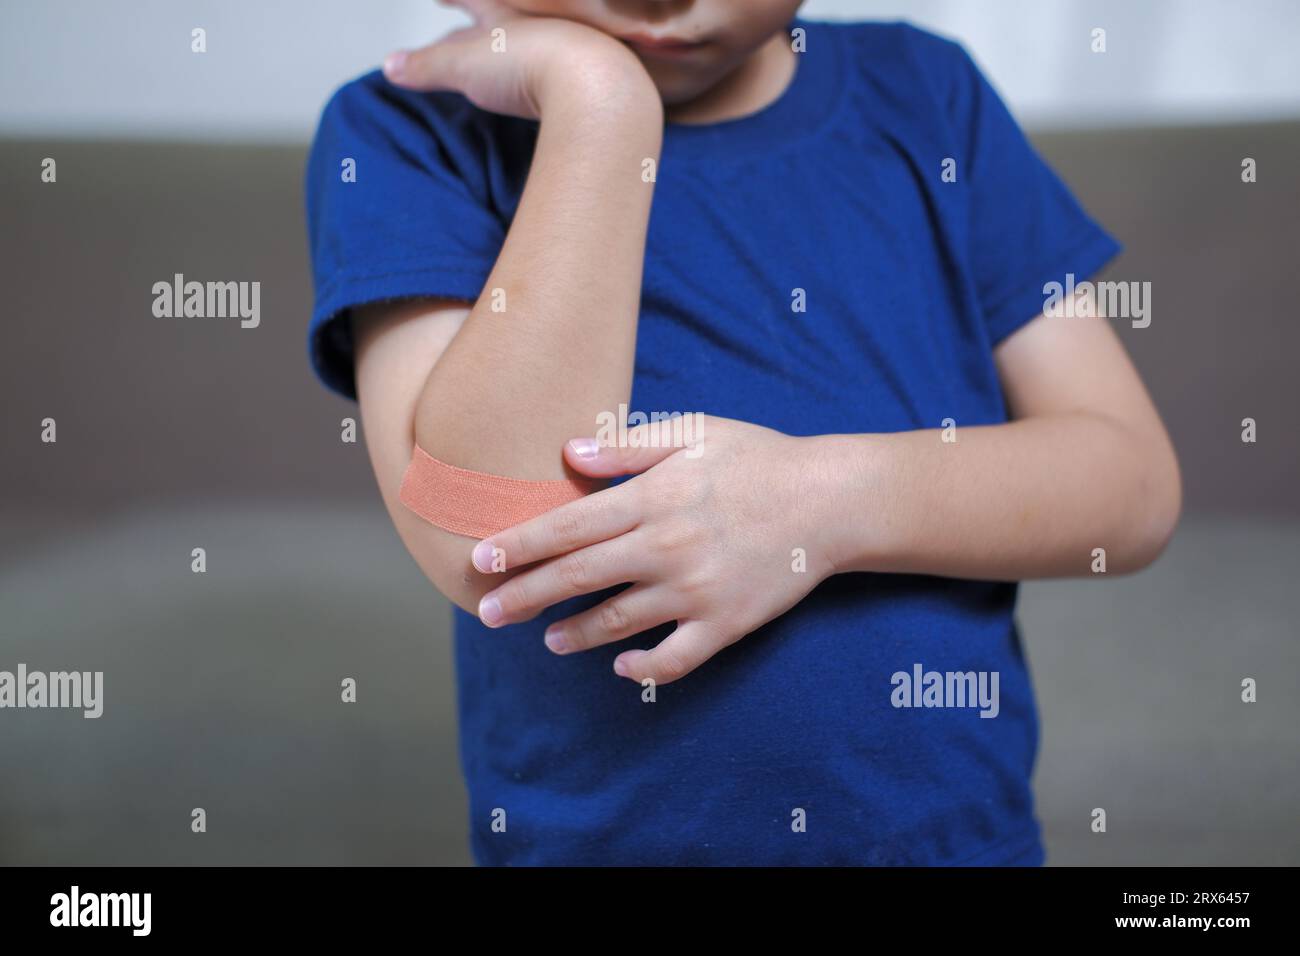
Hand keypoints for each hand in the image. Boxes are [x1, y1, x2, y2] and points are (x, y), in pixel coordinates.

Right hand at [382, 0, 654, 119]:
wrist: (596, 86)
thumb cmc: (531, 64)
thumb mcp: (464, 65)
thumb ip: (427, 66)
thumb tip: (391, 66)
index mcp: (506, 10)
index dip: (454, 1)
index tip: (440, 1)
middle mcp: (542, 20)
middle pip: (510, 15)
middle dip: (491, 15)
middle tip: (478, 18)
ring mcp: (575, 43)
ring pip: (545, 36)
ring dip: (528, 42)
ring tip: (516, 49)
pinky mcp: (601, 72)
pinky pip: (575, 64)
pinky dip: (559, 70)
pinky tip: (559, 84)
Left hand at [470, 416, 842, 684]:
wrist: (831, 501)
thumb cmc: (758, 459)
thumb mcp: (694, 432)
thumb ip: (628, 446)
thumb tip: (568, 451)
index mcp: (652, 499)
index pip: (568, 527)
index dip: (519, 547)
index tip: (480, 562)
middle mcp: (666, 548)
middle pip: (577, 578)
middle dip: (525, 596)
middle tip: (487, 612)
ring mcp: (695, 591)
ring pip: (616, 622)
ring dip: (573, 634)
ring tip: (546, 639)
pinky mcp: (724, 624)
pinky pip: (673, 660)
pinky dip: (642, 669)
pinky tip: (621, 668)